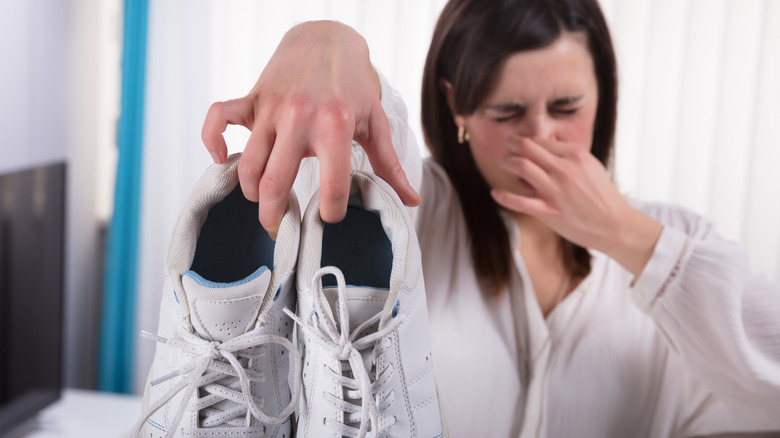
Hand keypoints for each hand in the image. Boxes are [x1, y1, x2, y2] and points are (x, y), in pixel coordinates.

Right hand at [201, 21, 419, 238]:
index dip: (330, 213)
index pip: (331, 188)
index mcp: (335, 127)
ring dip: (251, 193)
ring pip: (247, 165)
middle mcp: (299, 118)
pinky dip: (212, 141)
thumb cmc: (354, 85)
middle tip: (281, 231)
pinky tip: (221, 159)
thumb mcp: (375, 122)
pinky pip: (218, 119)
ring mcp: (271, 108)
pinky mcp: (251, 98)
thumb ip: (389, 165)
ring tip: (263, 203)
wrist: (327, 38)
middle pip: (275, 184)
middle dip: (275, 218)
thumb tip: (411, 201)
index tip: (328, 217)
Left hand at [490, 136, 662, 276]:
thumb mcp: (590, 167)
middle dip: (512, 145)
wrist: (614, 225)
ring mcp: (556, 191)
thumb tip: (543, 148)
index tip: (520, 144)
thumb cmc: (601, 195)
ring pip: (521, 167)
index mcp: (576, 155)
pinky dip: (503, 196)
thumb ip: (568, 157)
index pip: (541, 140)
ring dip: (507, 163)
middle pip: (527, 147)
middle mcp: (565, 170)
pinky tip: (495, 193)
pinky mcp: (549, 212)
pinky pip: (518, 201)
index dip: (527, 141)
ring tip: (503, 164)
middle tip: (507, 148)